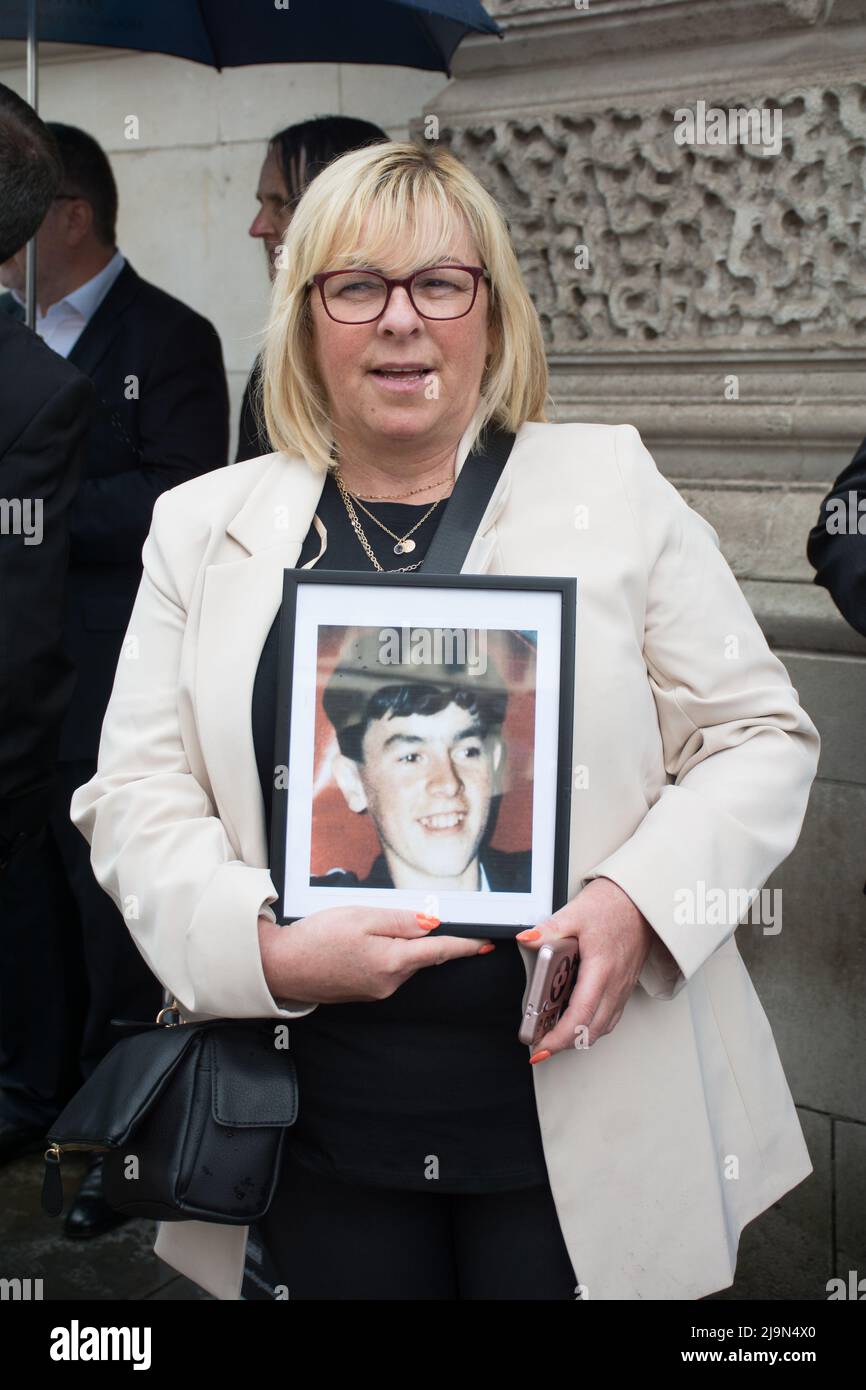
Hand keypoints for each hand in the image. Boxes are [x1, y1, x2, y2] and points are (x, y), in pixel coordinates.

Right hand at [258, 906, 493, 1004]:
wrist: (281, 966)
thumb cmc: (317, 938)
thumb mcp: (362, 916)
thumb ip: (401, 920)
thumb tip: (432, 923)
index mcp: (392, 962)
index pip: (439, 951)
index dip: (464, 945)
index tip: (486, 943)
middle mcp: (389, 982)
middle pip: (420, 955)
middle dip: (419, 936)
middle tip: (395, 917)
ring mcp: (377, 990)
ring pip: (402, 961)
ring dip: (397, 944)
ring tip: (364, 928)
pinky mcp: (365, 992)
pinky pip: (387, 969)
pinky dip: (384, 953)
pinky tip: (359, 943)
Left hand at [518, 877, 663, 1060]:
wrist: (642, 900)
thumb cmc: (614, 905)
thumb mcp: (575, 913)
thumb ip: (549, 930)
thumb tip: (525, 940)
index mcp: (601, 969)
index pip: (580, 1014)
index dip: (559, 1036)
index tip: (540, 1047)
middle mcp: (615, 983)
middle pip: (592, 1029)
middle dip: (565, 1044)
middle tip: (541, 1046)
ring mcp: (623, 986)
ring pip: (603, 1026)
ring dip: (580, 1037)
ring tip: (554, 1036)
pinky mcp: (625, 985)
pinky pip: (611, 1016)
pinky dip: (592, 1025)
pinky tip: (577, 1019)